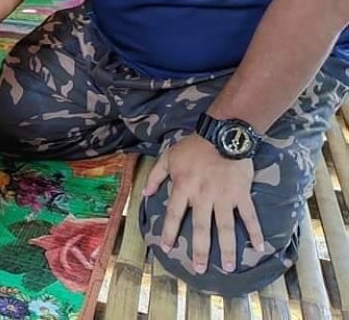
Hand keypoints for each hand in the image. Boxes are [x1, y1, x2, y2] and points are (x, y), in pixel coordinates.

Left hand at [144, 134, 264, 273]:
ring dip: (228, 249)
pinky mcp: (242, 194)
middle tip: (200, 269)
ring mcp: (224, 197)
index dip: (168, 231)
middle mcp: (203, 196)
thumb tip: (145, 193)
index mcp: (184, 187)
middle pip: (200, 228)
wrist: (222, 134)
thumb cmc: (193, 146)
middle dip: (200, 250)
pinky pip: (249, 216)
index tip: (166, 248)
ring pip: (225, 227)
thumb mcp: (168, 156)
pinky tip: (259, 249)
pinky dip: (256, 232)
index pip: (173, 214)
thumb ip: (156, 176)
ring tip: (229, 268)